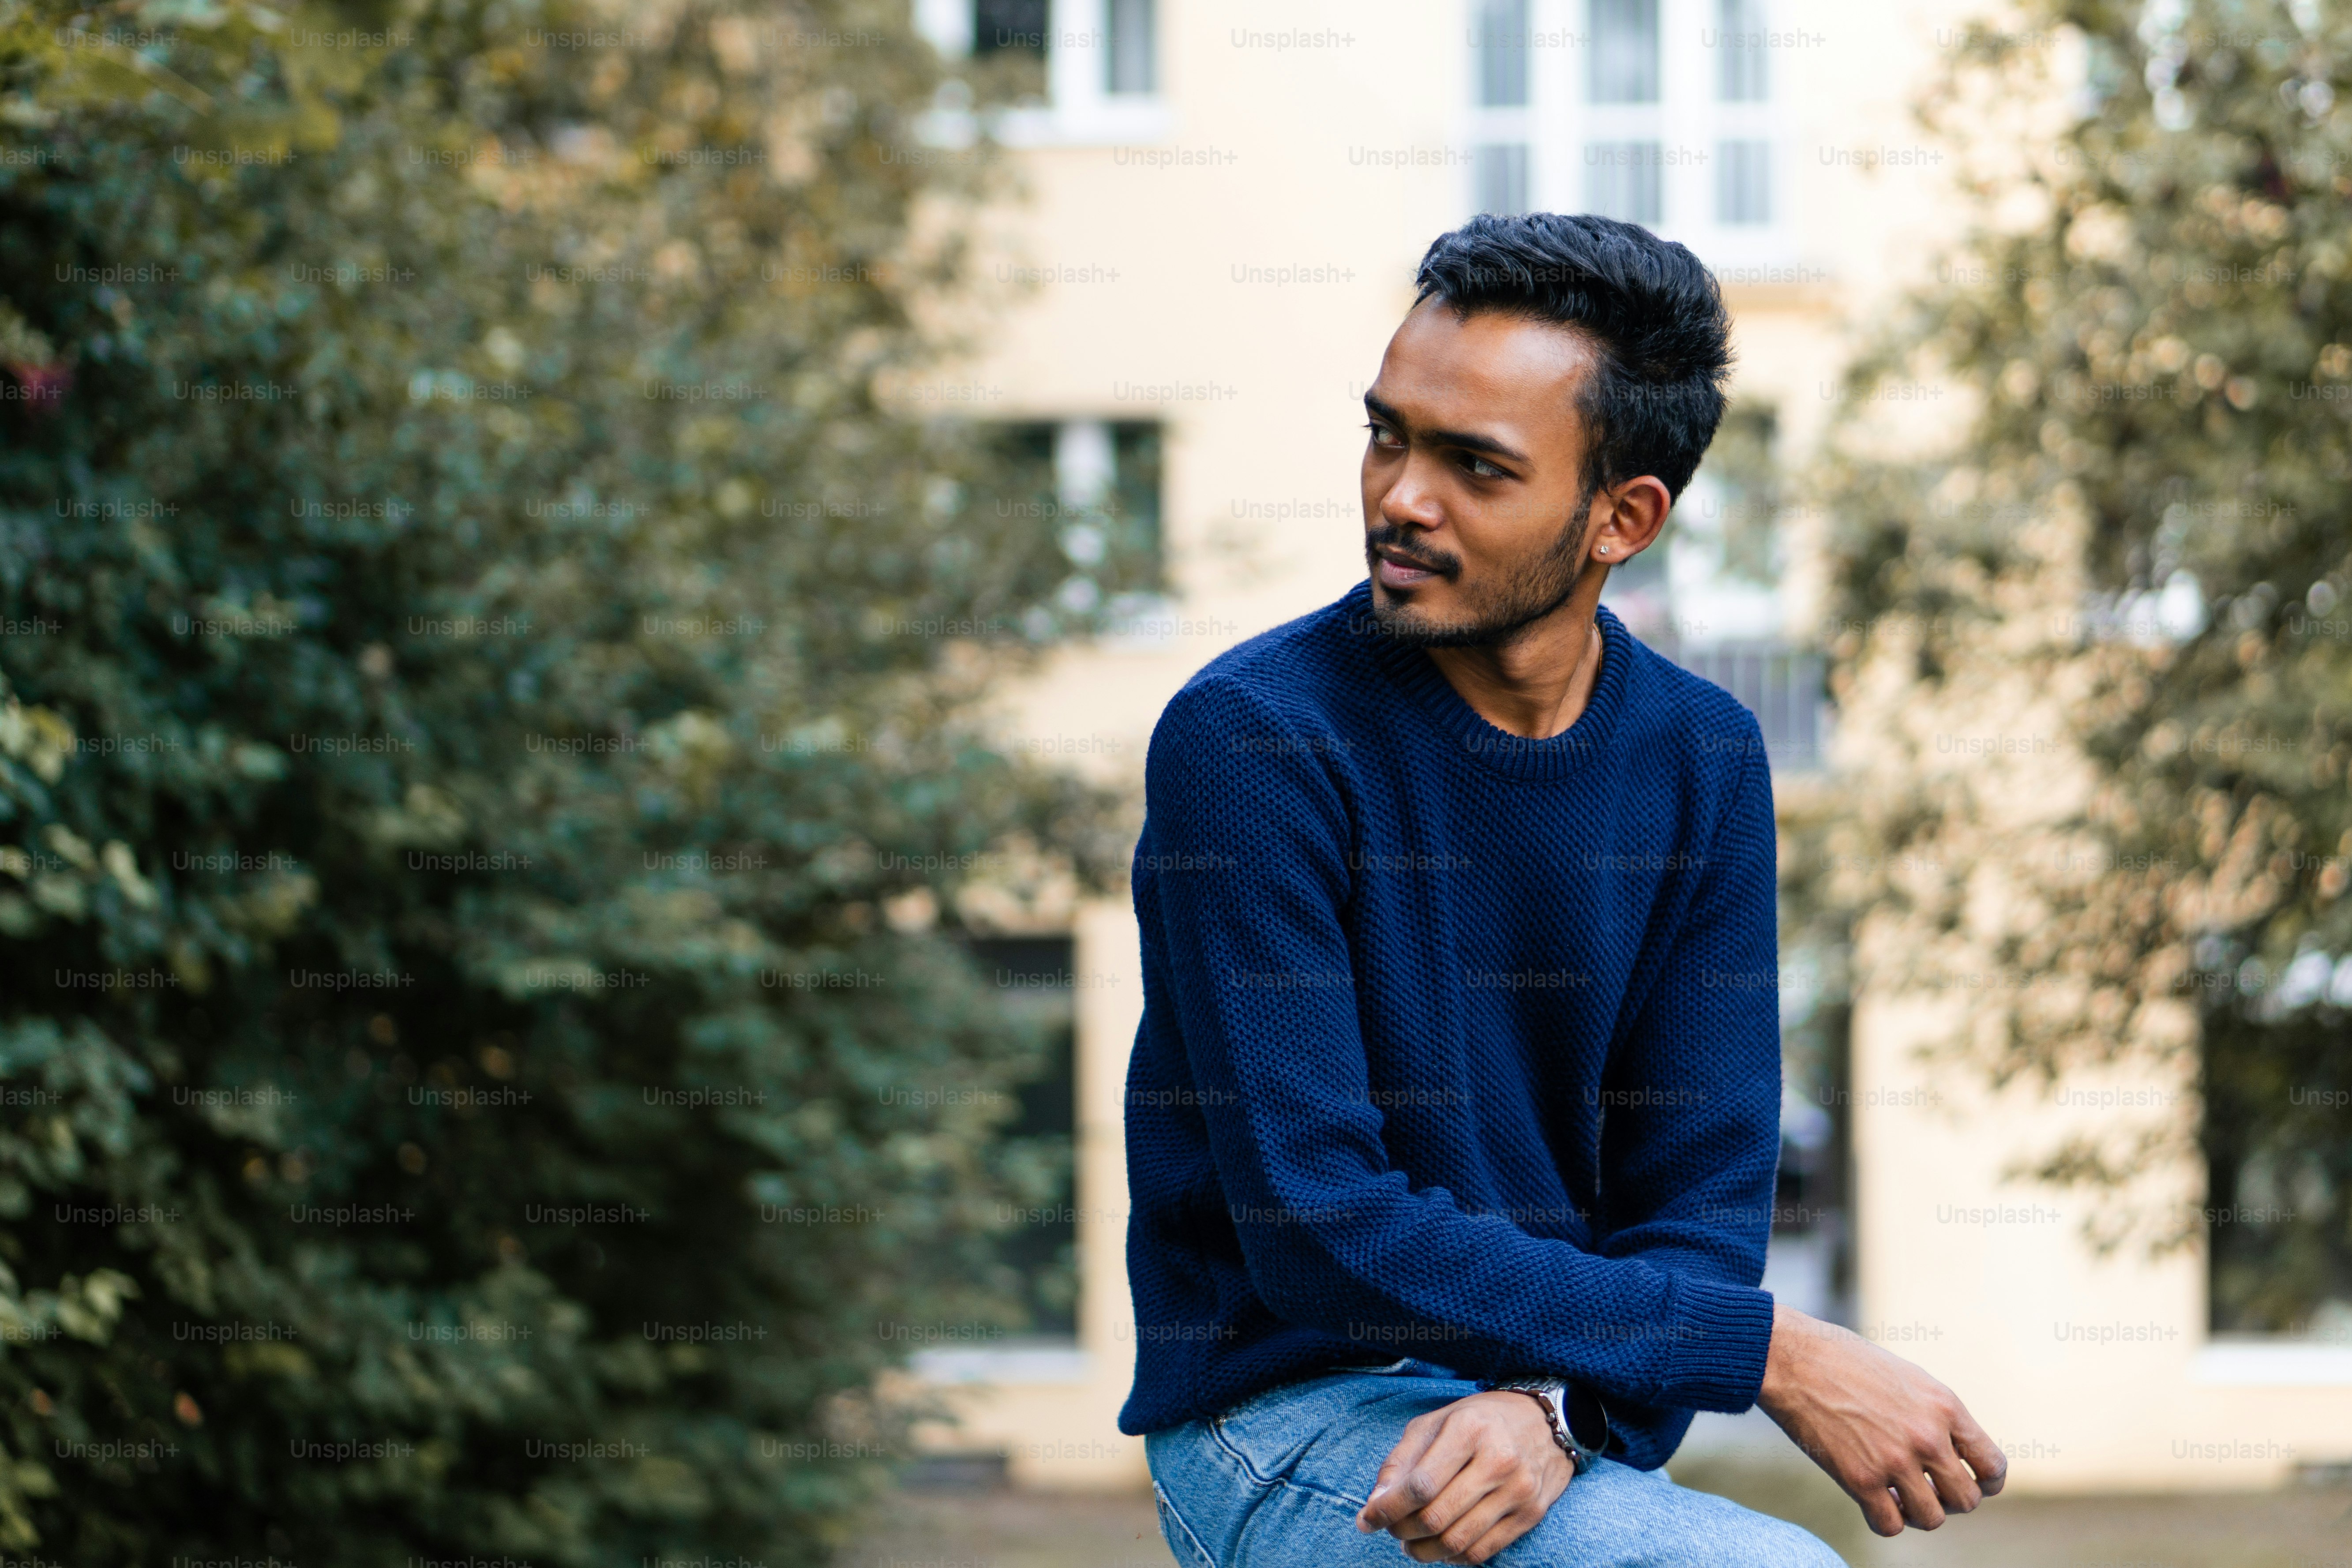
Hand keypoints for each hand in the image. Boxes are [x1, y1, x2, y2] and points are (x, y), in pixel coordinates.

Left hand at [1354, 1390, 1572, 1563]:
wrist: (1547, 1422)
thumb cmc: (1482, 1420)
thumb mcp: (1437, 1422)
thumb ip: (1402, 1459)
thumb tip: (1375, 1503)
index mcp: (1469, 1430)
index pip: (1419, 1486)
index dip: (1387, 1509)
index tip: (1366, 1520)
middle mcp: (1498, 1460)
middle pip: (1436, 1517)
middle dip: (1402, 1531)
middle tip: (1391, 1530)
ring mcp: (1518, 1491)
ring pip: (1458, 1541)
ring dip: (1424, 1551)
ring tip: (1411, 1543)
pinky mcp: (1531, 1514)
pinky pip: (1483, 1551)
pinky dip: (1454, 1557)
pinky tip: (1441, 1547)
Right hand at [1758, 1303, 2007, 1535]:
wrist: (1793, 1358)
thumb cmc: (1845, 1361)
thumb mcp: (1908, 1377)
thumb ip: (1936, 1414)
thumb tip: (1953, 1453)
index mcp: (1945, 1406)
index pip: (1992, 1465)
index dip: (1986, 1483)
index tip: (1969, 1482)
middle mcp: (1928, 1436)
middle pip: (1966, 1499)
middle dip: (1949, 1500)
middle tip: (1927, 1489)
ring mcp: (1894, 1460)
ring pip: (1931, 1518)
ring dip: (1917, 1513)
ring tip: (1899, 1497)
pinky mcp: (1859, 1479)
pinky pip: (1889, 1525)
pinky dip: (1885, 1521)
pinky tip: (1873, 1503)